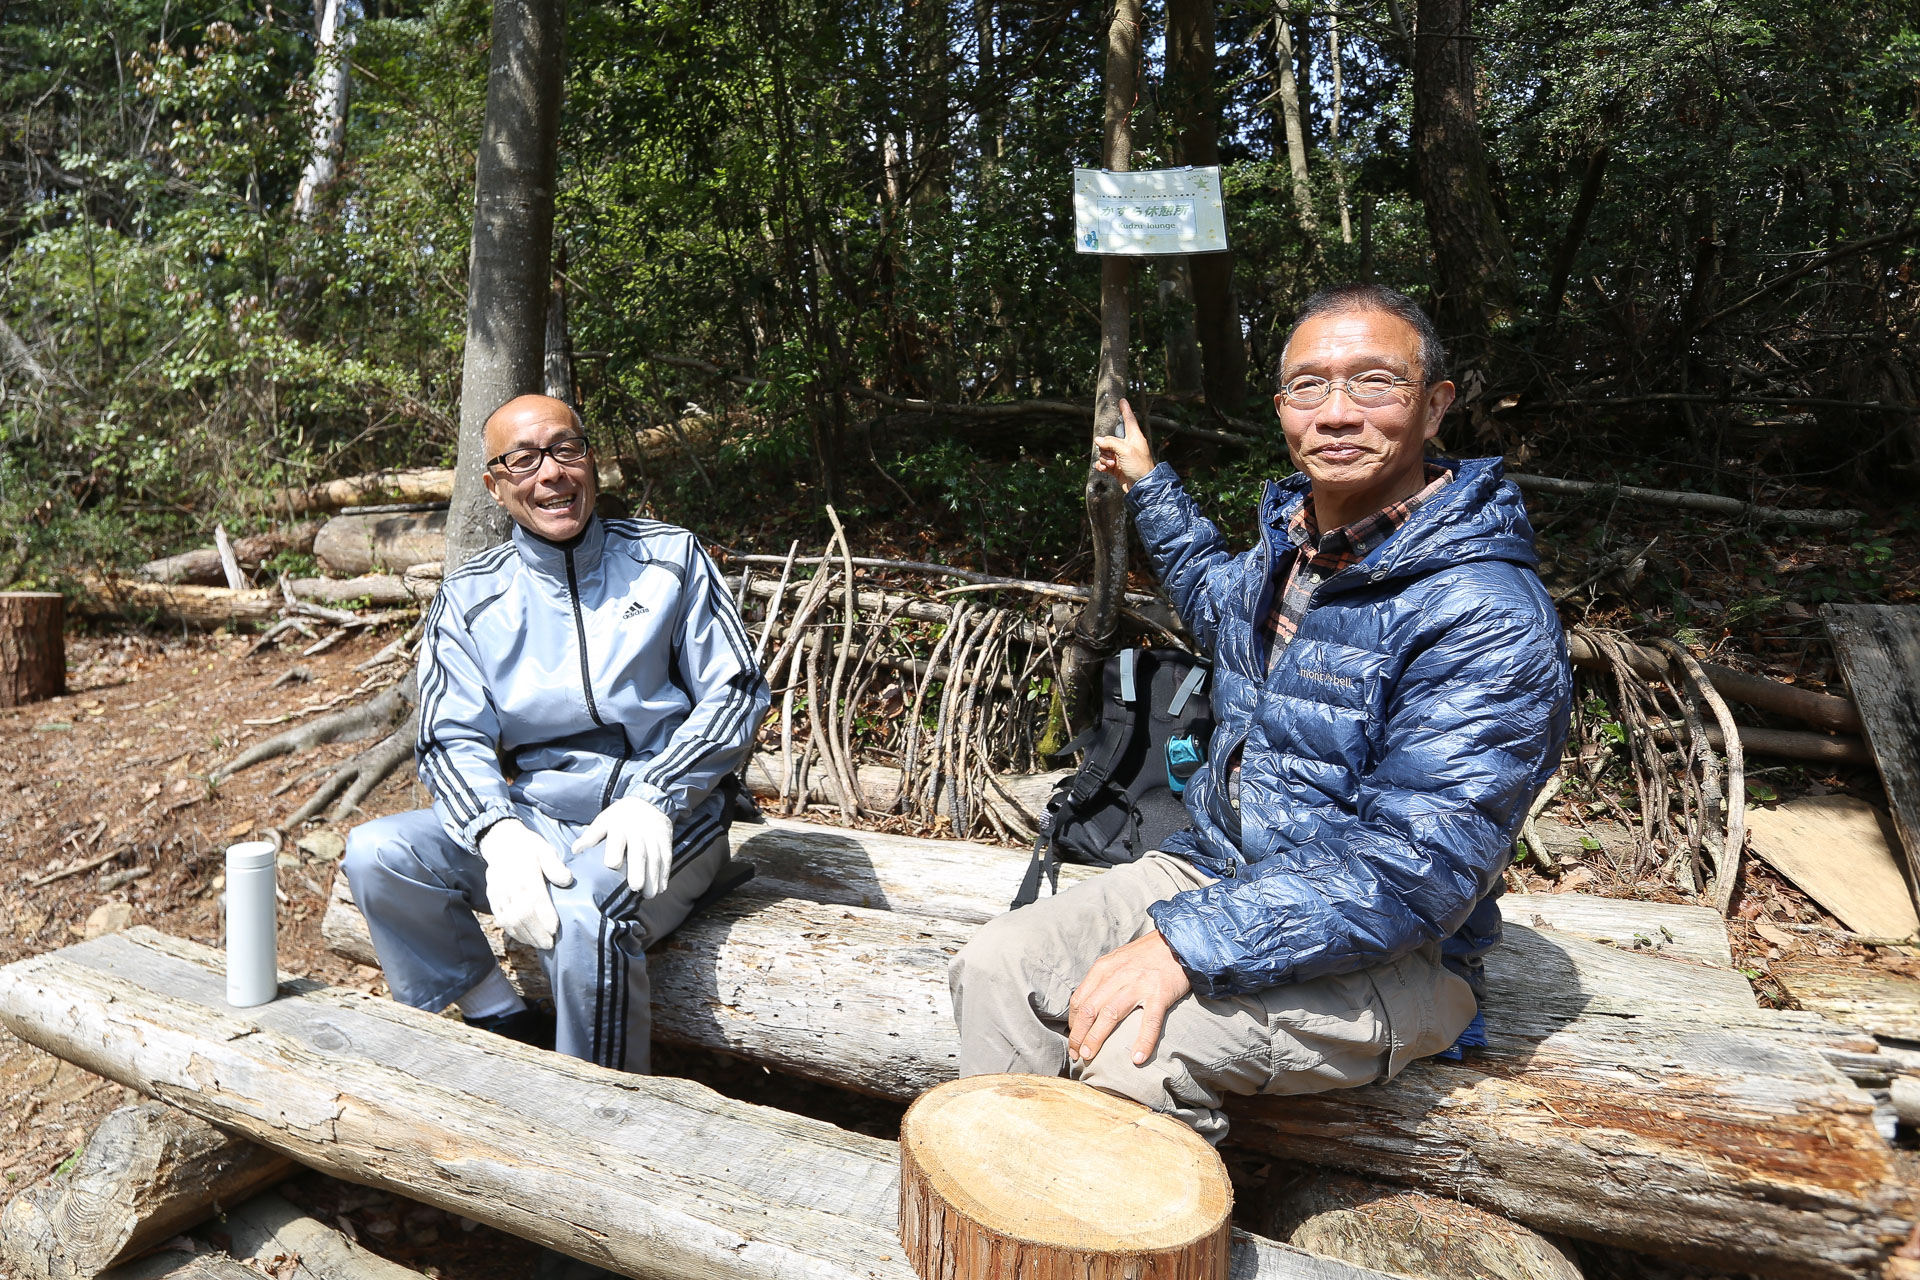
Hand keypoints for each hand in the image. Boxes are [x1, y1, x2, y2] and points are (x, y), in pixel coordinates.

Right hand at [478, 819, 573, 950]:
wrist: (500, 842)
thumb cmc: (528, 848)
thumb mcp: (545, 850)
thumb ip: (555, 866)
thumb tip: (567, 880)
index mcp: (525, 874)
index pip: (535, 900)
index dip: (545, 917)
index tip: (555, 930)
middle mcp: (509, 886)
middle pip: (521, 915)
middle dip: (536, 933)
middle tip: (550, 944)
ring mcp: (498, 894)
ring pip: (510, 920)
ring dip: (525, 936)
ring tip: (540, 944)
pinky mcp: (492, 898)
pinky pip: (501, 919)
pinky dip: (513, 932)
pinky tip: (525, 938)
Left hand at [571, 795, 673, 897]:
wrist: (647, 801)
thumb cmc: (619, 818)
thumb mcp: (603, 821)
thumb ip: (591, 836)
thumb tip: (576, 850)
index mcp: (619, 826)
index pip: (617, 839)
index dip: (615, 851)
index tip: (613, 865)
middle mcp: (638, 831)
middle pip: (639, 851)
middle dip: (638, 869)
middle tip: (635, 887)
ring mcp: (654, 836)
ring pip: (655, 857)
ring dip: (653, 877)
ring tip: (649, 895)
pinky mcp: (666, 840)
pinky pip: (667, 858)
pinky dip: (665, 874)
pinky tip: (661, 888)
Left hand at [1066, 930, 1192, 1066]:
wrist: (1177, 941)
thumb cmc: (1146, 954)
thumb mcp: (1117, 959)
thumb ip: (1103, 979)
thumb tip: (1087, 1006)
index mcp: (1104, 968)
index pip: (1079, 999)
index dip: (1073, 1023)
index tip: (1074, 1040)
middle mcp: (1117, 975)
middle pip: (1089, 1009)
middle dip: (1079, 1035)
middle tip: (1078, 1054)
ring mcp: (1138, 984)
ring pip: (1110, 1015)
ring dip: (1097, 1038)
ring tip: (1091, 1056)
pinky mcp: (1160, 993)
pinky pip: (1149, 1021)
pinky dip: (1143, 1041)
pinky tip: (1137, 1058)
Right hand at [1093, 399, 1156, 492]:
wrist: (1142, 487)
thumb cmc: (1139, 466)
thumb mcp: (1125, 451)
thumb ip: (1111, 443)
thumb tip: (1098, 440)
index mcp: (1134, 437)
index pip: (1129, 419)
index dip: (1125, 409)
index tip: (1122, 400)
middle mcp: (1128, 445)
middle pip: (1109, 438)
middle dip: (1106, 447)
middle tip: (1113, 456)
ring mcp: (1121, 456)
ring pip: (1105, 451)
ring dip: (1105, 458)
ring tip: (1113, 465)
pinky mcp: (1116, 467)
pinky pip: (1103, 462)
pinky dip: (1102, 465)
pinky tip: (1104, 469)